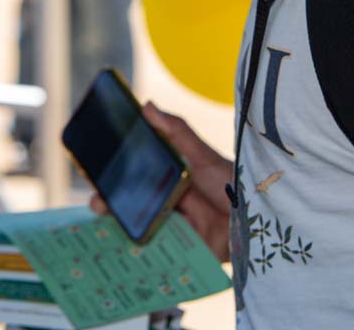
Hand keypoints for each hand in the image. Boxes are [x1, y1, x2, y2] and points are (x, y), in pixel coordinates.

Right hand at [91, 102, 232, 260]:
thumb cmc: (233, 182)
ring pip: (140, 224)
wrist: (258, 219)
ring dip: (122, 224)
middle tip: (97, 201)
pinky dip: (140, 247)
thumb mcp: (203, 156)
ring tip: (107, 220)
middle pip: (134, 202)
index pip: (139, 174)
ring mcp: (175, 226)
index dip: (116, 175)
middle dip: (112, 202)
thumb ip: (176, 132)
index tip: (95, 171)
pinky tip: (125, 245)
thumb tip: (147, 105)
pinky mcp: (181, 247)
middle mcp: (170, 201)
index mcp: (173, 177)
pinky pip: (156, 249)